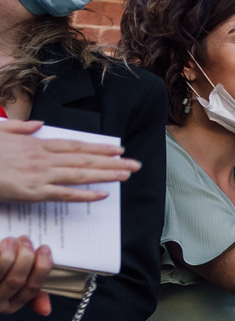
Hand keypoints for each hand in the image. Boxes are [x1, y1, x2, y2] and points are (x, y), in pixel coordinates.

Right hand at [0, 118, 134, 202]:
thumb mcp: (1, 130)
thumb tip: (40, 125)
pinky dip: (84, 194)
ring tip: (126, 175)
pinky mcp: (33, 192)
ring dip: (105, 175)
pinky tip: (102, 194)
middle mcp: (42, 158)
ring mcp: (39, 175)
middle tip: (135, 164)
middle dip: (111, 162)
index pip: (75, 145)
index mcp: (36, 144)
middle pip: (84, 159)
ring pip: (79, 175)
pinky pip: (64, 194)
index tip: (117, 149)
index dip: (98, 148)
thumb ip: (22, 128)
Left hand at [0, 235, 51, 316]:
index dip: (42, 267)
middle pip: (17, 280)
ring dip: (10, 252)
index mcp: (11, 305)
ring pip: (1, 270)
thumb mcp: (13, 291)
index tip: (44, 249)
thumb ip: (32, 295)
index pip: (32, 288)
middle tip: (26, 239)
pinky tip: (1, 243)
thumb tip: (46, 310)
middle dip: (26, 257)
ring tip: (11, 240)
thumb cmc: (0, 278)